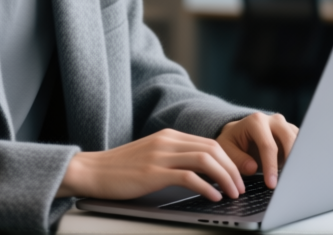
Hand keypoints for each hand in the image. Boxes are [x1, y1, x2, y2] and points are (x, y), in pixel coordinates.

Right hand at [56, 128, 244, 200]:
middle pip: (213, 149)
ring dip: (225, 178)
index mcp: (168, 136)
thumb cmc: (121, 169)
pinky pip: (189, 176)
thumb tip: (201, 173)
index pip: (210, 143)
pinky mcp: (153, 172)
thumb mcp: (151, 156)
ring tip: (232, 194)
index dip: (230, 160)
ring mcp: (160, 155)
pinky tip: (214, 197)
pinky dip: (207, 187)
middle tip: (240, 188)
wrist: (92, 171)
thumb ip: (173, 158)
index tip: (238, 177)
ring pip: (206, 160)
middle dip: (233, 170)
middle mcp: (167, 141)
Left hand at [216, 113, 298, 189]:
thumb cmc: (233, 142)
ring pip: (300, 141)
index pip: (268, 146)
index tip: (271, 184)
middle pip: (289, 140)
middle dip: (291, 162)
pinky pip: (303, 145)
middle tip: (289, 182)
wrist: (239, 134)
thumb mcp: (226, 149)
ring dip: (299, 159)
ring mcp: (286, 126)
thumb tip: (253, 168)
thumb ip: (237, 158)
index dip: (270, 166)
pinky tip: (297, 173)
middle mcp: (273, 120)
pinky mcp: (294, 134)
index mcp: (256, 121)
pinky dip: (302, 159)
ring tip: (295, 178)